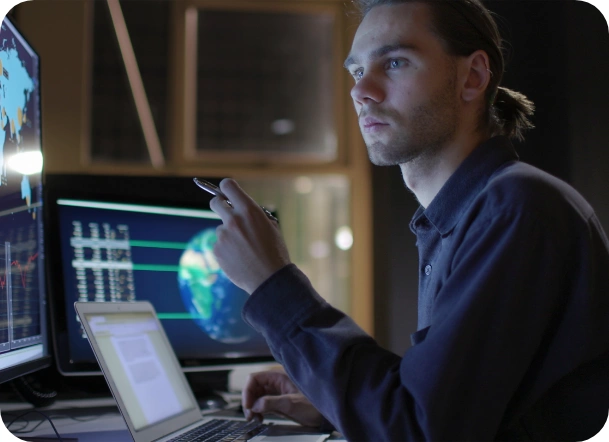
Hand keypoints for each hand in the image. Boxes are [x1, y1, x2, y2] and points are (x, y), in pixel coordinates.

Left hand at [209, 178, 290, 293]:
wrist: (269, 279)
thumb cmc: (274, 253)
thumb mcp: (271, 227)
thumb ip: (254, 216)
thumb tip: (243, 210)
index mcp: (250, 211)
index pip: (228, 186)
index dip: (227, 188)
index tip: (227, 192)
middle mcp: (234, 220)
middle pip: (215, 202)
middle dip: (220, 205)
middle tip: (227, 214)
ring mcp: (223, 235)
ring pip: (221, 228)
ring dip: (229, 234)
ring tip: (244, 249)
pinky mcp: (217, 250)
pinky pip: (219, 244)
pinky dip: (227, 249)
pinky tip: (239, 258)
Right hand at [242, 370, 323, 426]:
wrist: (326, 415)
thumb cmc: (315, 405)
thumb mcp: (292, 404)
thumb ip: (271, 403)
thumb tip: (255, 405)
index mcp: (279, 376)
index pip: (255, 378)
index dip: (248, 391)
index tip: (248, 405)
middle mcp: (277, 381)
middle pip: (254, 387)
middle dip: (249, 400)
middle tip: (249, 414)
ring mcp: (278, 391)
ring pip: (257, 395)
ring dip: (252, 406)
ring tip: (254, 418)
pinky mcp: (279, 400)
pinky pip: (263, 403)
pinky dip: (258, 410)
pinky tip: (260, 417)